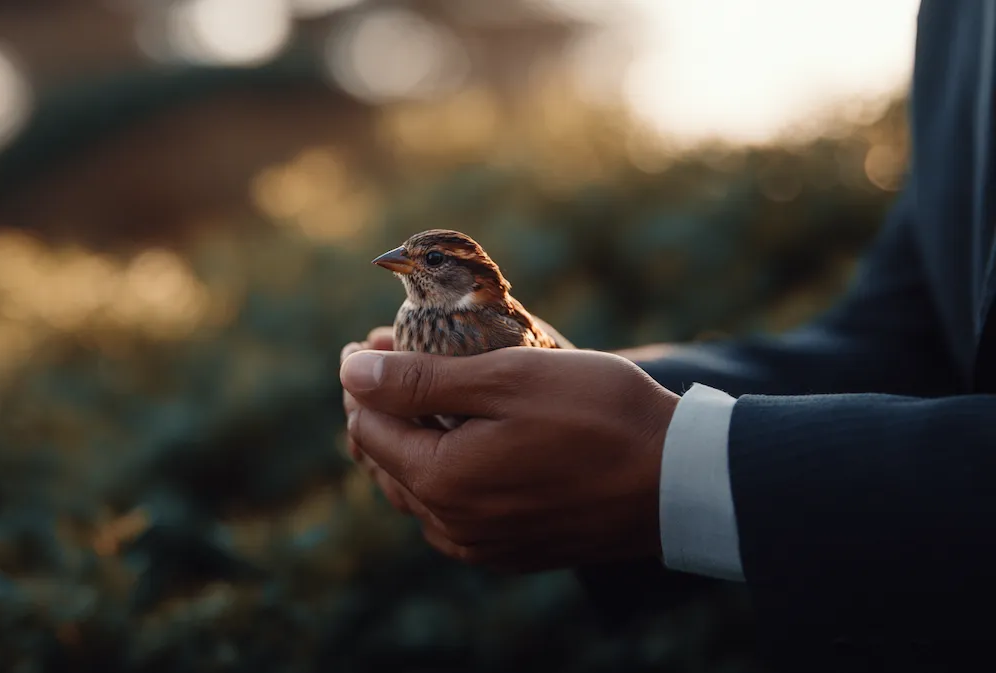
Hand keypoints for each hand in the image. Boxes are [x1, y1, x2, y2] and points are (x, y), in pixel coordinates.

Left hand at [339, 340, 678, 572]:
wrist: (679, 478)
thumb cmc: (598, 415)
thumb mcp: (505, 379)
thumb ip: (420, 380)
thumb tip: (350, 370)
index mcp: (442, 481)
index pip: (368, 427)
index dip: (362, 380)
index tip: (367, 342)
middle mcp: (453, 525)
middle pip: (387, 461)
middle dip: (382, 406)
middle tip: (390, 355)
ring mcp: (484, 544)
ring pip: (418, 490)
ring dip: (411, 440)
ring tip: (422, 392)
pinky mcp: (514, 551)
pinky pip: (453, 513)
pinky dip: (443, 473)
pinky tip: (459, 443)